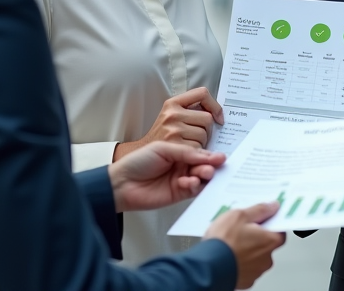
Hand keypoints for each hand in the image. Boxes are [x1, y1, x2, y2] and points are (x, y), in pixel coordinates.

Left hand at [108, 141, 224, 211]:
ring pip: (201, 178)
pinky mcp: (180, 194)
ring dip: (204, 175)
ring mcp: (182, 180)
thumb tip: (207, 155)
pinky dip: (194, 186)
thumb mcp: (163, 149)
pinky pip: (193, 190)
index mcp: (180, 151)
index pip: (200, 152)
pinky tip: (189, 182)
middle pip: (204, 165)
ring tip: (204, 173)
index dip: (211, 154)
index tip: (221, 156)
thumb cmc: (138, 162)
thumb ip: (186, 152)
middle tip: (215, 165)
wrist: (122, 183)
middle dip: (210, 165)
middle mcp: (183, 165)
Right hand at [114, 87, 223, 160]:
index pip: (202, 93)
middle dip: (208, 131)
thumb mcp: (171, 118)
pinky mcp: (174, 145)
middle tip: (198, 138)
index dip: (215, 105)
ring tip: (189, 146)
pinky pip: (198, 148)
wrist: (141, 156)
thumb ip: (189, 112)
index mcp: (172, 103)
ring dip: (202, 144)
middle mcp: (172, 113)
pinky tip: (187, 154)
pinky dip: (196, 154)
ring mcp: (173, 129)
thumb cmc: (161, 138)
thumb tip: (217, 115)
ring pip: (204, 135)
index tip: (218, 118)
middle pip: (207, 119)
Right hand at [203, 202, 284, 288]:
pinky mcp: (245, 280)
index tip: (262, 218)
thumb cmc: (224, 242)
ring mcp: (256, 271)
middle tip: (241, 229)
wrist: (209, 266)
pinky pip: (245, 268)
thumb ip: (259, 210)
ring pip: (255, 257)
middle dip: (256, 237)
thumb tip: (272, 207)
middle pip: (266, 244)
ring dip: (247, 250)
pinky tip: (228, 255)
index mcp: (269, 241)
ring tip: (231, 243)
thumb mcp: (240, 215)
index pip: (280, 230)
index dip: (270, 222)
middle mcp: (266, 258)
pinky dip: (239, 262)